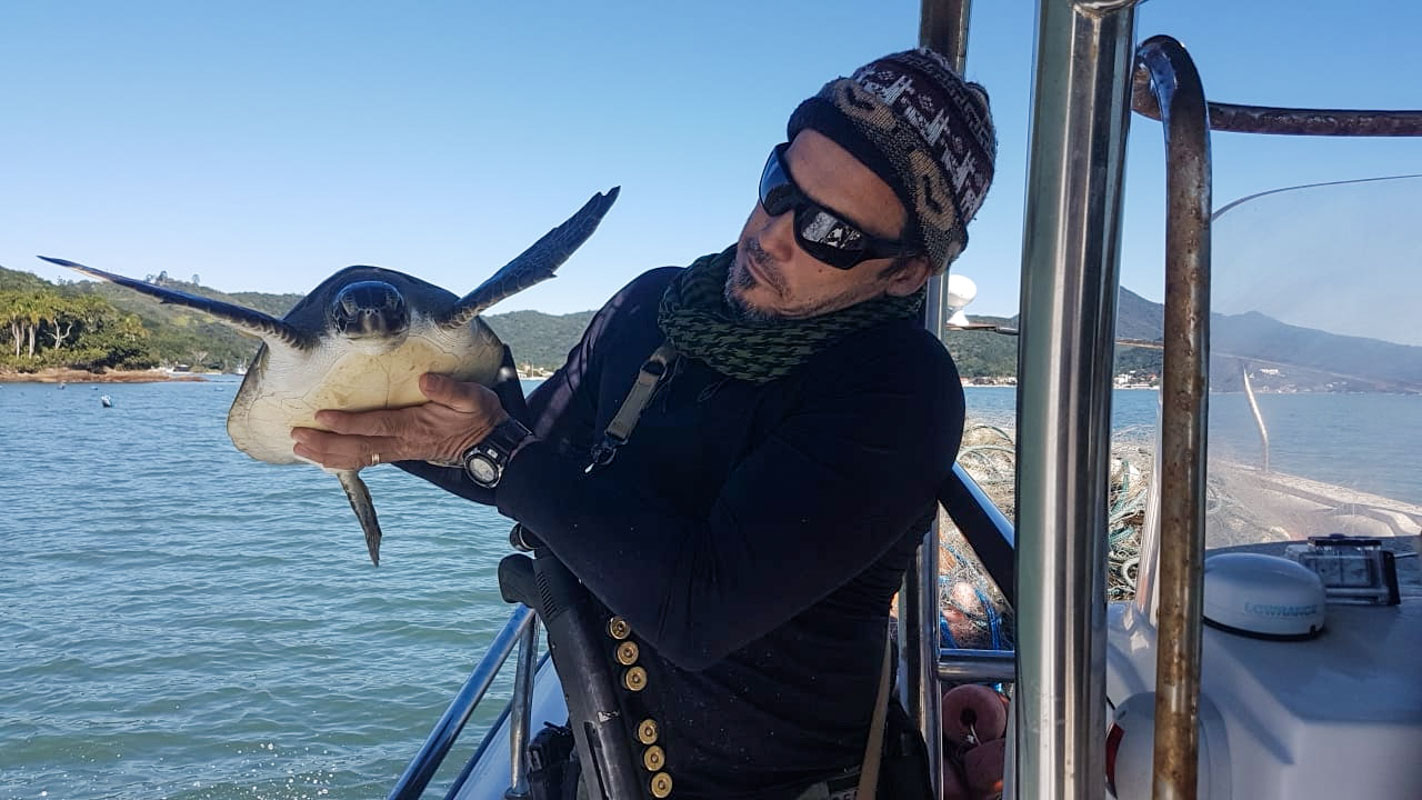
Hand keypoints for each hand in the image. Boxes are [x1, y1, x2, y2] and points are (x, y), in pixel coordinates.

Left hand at [291, 373, 509, 469]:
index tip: (321, 416)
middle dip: (325, 443)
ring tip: (299, 447)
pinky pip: (365, 460)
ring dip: (326, 454)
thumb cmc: (479, 416)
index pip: (375, 424)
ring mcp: (400, 451)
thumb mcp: (472, 398)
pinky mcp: (399, 453)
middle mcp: (402, 443)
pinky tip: (323, 457)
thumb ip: (449, 390)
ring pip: (357, 457)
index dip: (347, 422)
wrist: (490, 444)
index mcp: (415, 426)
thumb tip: (424, 380)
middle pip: (357, 447)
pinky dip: (341, 460)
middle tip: (295, 437)